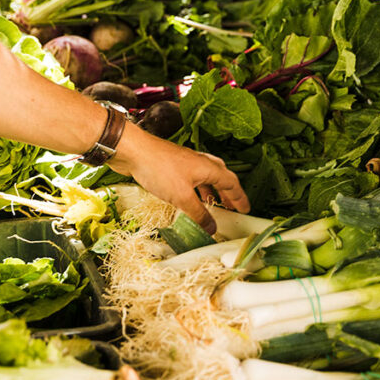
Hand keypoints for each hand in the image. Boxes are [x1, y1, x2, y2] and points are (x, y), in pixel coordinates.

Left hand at [108, 123, 249, 233]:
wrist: (133, 151)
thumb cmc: (159, 169)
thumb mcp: (182, 197)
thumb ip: (198, 214)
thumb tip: (211, 228)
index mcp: (208, 167)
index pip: (231, 183)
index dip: (240, 197)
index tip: (246, 209)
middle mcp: (199, 162)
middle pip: (221, 177)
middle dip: (228, 194)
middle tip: (233, 208)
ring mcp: (185, 162)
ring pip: (205, 177)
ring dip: (211, 192)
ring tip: (213, 206)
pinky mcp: (171, 165)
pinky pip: (191, 179)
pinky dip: (195, 190)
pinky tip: (188, 199)